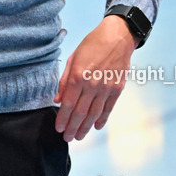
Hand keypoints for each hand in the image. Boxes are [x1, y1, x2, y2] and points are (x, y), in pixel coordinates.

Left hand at [54, 15, 138, 141]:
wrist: (117, 37)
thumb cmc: (92, 45)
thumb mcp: (73, 59)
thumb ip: (64, 81)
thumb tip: (58, 100)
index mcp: (79, 76)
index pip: (69, 104)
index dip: (63, 118)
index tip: (58, 128)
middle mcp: (93, 85)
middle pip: (81, 113)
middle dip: (72, 128)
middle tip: (67, 139)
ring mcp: (107, 88)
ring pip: (95, 114)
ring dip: (86, 128)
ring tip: (79, 137)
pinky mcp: (117, 88)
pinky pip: (109, 108)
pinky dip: (102, 119)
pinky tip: (96, 127)